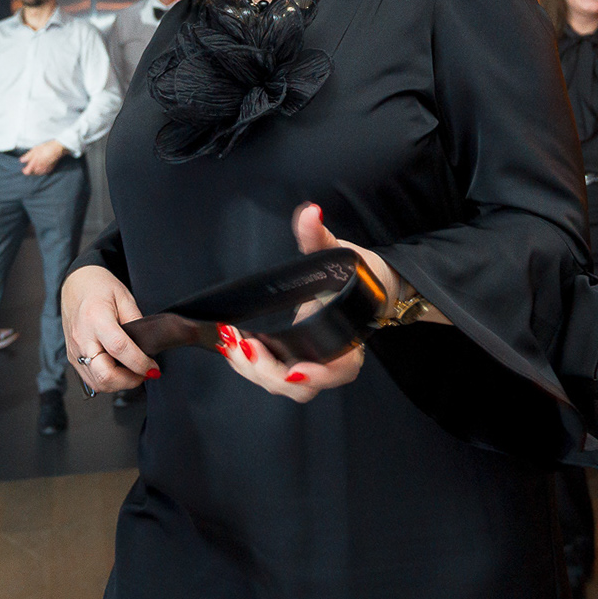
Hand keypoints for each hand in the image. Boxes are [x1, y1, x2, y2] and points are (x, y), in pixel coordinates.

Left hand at [20, 141, 65, 175]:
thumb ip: (27, 156)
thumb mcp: (35, 150)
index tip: (23, 168)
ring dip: (35, 171)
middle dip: (30, 170)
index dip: (24, 170)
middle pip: (32, 173)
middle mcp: (40, 168)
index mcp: (34, 163)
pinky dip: (40, 171)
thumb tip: (22, 160)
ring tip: (35, 166)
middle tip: (30, 165)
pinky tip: (40, 167)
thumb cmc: (46, 148)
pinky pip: (43, 173)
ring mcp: (45, 169)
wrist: (57, 149)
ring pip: (37, 173)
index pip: (27, 172)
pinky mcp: (50, 169)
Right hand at [63, 265, 159, 393]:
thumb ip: (136, 323)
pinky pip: (91, 379)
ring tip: (134, 373)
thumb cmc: (99, 286)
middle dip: (130, 381)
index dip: (139, 363)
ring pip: (98, 383)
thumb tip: (148, 347)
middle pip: (105, 375)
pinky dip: (108, 381)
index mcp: (96, 319)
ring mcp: (74, 351)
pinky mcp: (72, 357)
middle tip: (145, 373)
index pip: (119, 349)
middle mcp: (82, 338)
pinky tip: (119, 371)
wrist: (75, 284)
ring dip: (120, 384)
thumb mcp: (124, 298)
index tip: (153, 367)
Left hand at [216, 203, 398, 403]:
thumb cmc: (357, 274)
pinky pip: (272, 372)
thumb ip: (320, 236)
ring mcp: (310, 362)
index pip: (339, 369)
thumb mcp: (339, 252)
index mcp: (349, 340)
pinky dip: (251, 364)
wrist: (364, 284)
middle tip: (245, 345)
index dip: (319, 375)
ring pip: (283, 384)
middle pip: (301, 385)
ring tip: (232, 342)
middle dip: (269, 372)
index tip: (296, 369)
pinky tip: (232, 345)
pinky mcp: (292, 358)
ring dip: (254, 370)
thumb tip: (310, 213)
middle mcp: (330, 358)